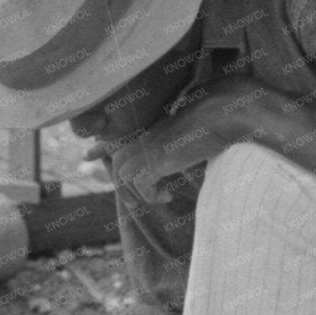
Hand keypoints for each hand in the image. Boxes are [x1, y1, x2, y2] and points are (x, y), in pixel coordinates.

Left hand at [93, 80, 266, 203]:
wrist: (228, 112)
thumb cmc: (220, 115)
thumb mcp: (196, 123)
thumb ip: (183, 130)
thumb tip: (188, 131)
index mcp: (155, 126)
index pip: (119, 137)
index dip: (102, 146)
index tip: (87, 153)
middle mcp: (147, 135)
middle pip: (118, 161)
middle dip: (120, 183)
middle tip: (132, 202)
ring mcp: (149, 146)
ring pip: (124, 176)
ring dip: (138, 194)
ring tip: (158, 199)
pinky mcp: (156, 160)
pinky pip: (140, 185)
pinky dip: (151, 195)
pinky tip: (167, 197)